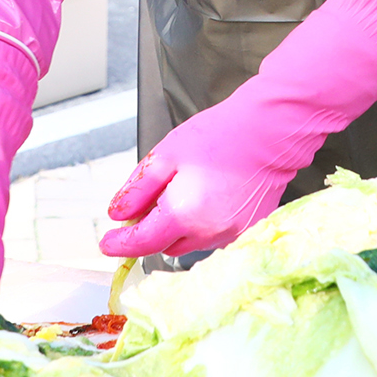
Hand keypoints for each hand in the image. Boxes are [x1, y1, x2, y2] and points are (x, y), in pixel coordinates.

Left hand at [99, 107, 298, 259]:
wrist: (269, 131)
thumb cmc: (221, 136)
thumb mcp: (166, 155)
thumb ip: (137, 189)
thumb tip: (118, 214)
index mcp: (183, 214)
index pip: (142, 243)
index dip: (120, 244)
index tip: (107, 243)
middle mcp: (208, 233)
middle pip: (165, 244)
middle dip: (152, 228)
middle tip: (152, 197)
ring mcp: (231, 235)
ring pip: (190, 242)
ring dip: (179, 226)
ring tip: (187, 188)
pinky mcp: (247, 230)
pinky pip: (213, 236)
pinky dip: (203, 223)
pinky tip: (209, 195)